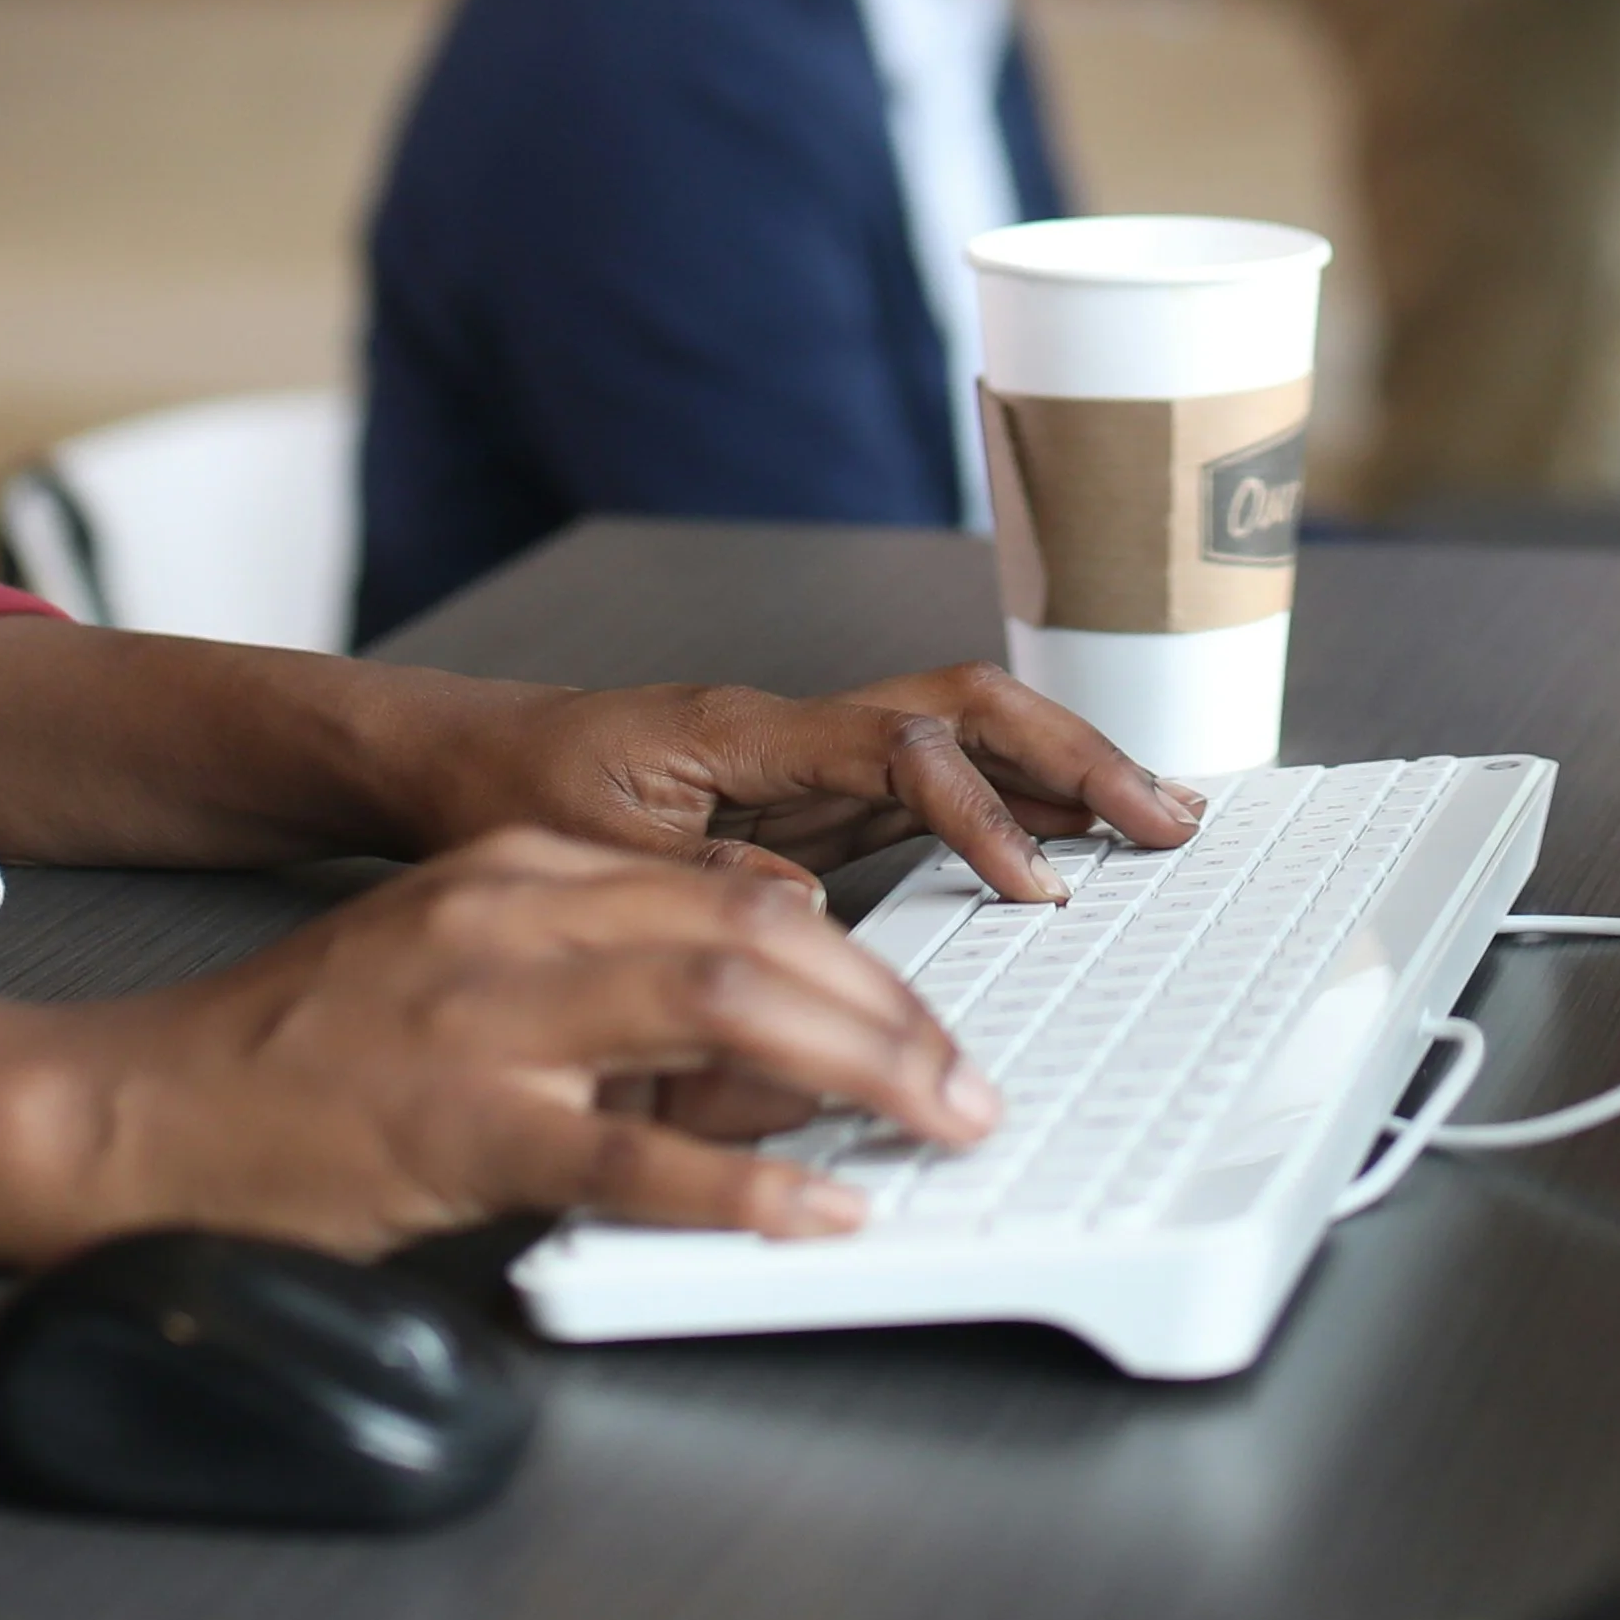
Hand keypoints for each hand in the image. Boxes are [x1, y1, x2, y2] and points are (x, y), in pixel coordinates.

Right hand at [70, 832, 998, 1246]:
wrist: (145, 1105)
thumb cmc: (306, 1053)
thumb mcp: (464, 968)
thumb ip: (597, 980)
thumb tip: (756, 1036)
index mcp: (521, 874)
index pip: (734, 892)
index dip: (854, 959)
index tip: (923, 1017)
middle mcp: (516, 921)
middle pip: (758, 939)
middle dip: (889, 1011)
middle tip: (966, 1082)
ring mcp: (488, 1021)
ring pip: (723, 1014)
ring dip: (859, 1071)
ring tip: (938, 1124)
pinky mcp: (460, 1126)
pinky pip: (632, 1152)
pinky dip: (744, 1183)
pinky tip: (816, 1212)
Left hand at [411, 663, 1203, 902]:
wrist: (455, 761)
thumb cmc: (509, 799)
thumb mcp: (591, 860)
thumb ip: (702, 882)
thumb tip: (812, 912)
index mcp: (743, 734)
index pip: (902, 746)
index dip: (980, 811)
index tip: (1037, 885)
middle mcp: (793, 729)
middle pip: (968, 707)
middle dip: (1076, 754)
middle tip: (1165, 816)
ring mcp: (809, 757)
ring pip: (965, 735)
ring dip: (1064, 768)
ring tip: (1156, 818)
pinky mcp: (810, 795)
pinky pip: (935, 782)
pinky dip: (1014, 804)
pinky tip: (1069, 842)